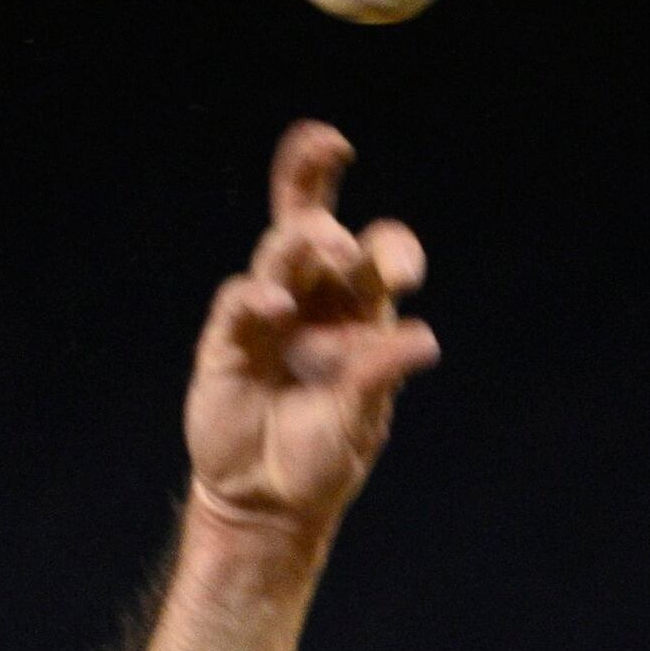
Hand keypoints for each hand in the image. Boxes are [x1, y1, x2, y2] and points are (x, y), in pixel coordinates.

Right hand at [182, 121, 438, 537]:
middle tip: (333, 146)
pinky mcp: (227, 341)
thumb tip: (422, 340)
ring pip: (281, 250)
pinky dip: (258, 295)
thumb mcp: (360, 420)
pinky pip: (241, 300)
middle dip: (312, 169)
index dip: (392, 247)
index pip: (377, 254)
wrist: (267, 504)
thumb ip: (380, 375)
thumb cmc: (323, 458)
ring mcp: (268, 314)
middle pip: (311, 217)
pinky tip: (277, 305)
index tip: (404, 273)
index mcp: (360, 311)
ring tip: (327, 248)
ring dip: (305, 240)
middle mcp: (314, 300)